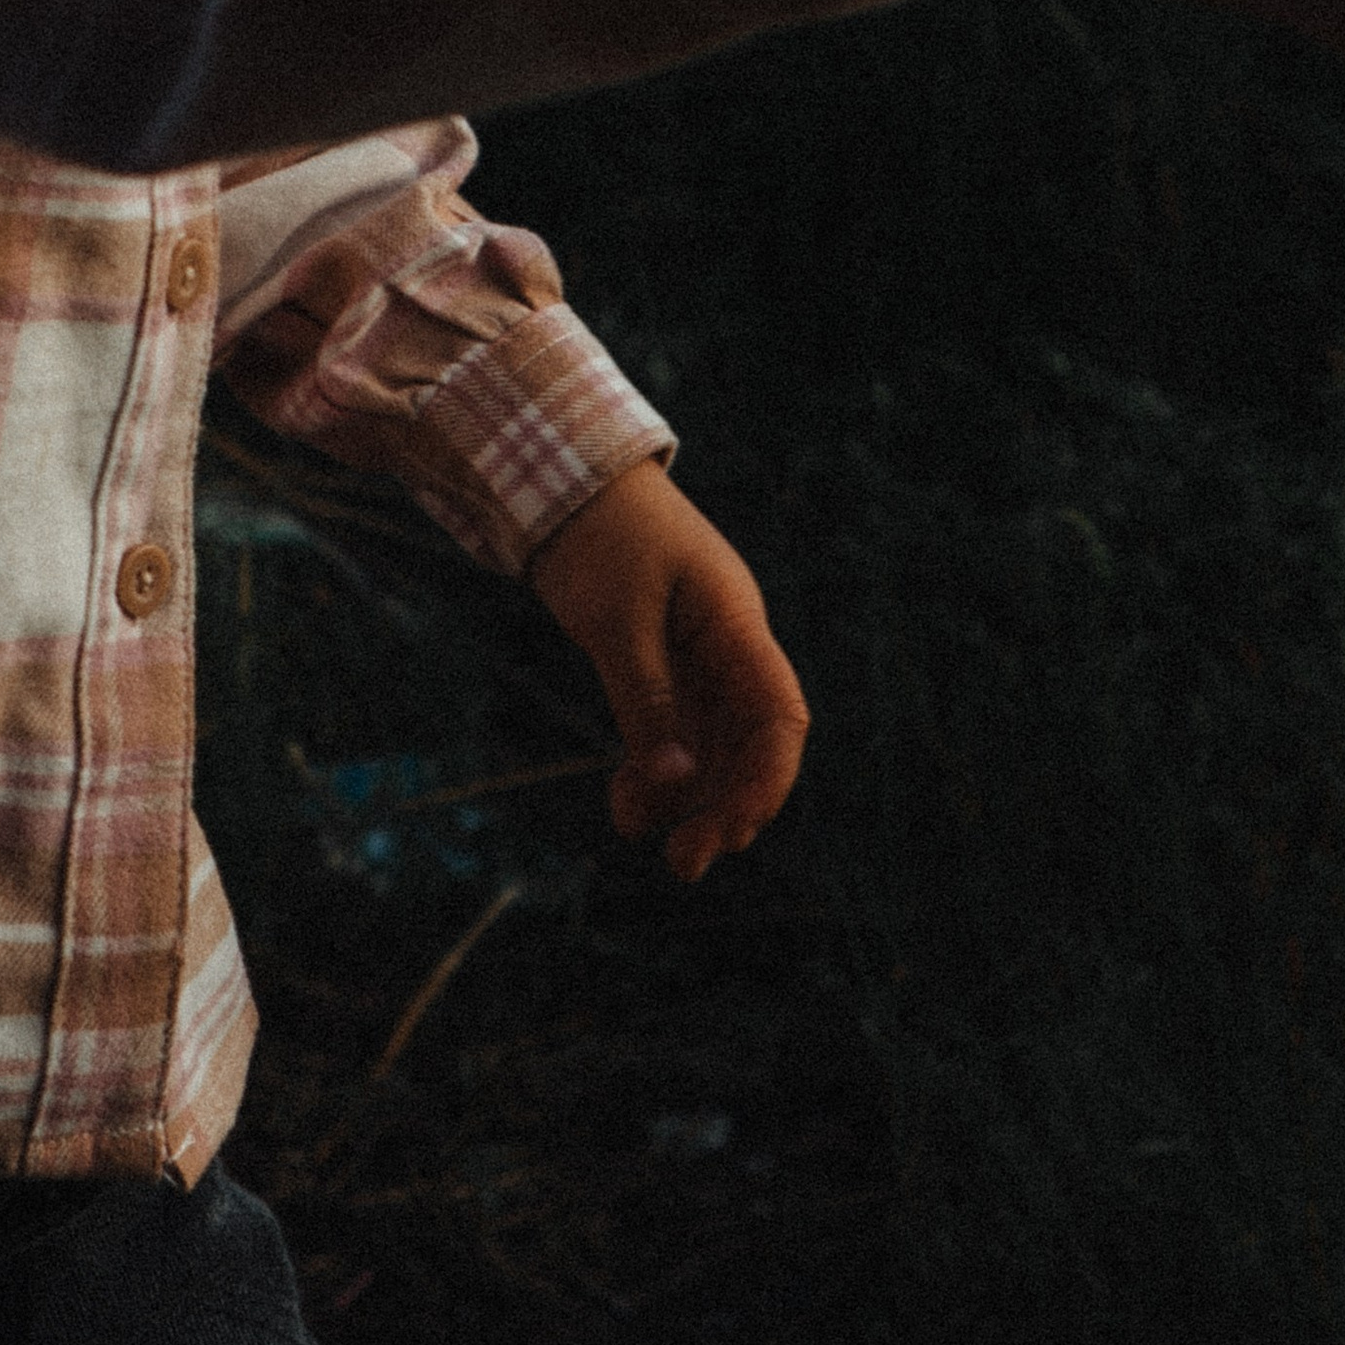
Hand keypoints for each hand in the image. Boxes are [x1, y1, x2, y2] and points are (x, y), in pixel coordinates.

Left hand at [529, 462, 808, 882]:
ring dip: (686, 799)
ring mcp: (696, 658)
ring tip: (643, 838)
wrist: (564, 481)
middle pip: (748, 744)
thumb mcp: (617, 620)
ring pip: (710, 748)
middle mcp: (727, 647)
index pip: (780, 715)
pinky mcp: (661, 666)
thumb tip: (673, 785)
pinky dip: (653, 772)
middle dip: (724, 807)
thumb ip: (646, 701)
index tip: (735, 828)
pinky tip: (625, 803)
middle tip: (684, 863)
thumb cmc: (600, 535)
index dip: (768, 779)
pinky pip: (672, 733)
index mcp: (735, 623)